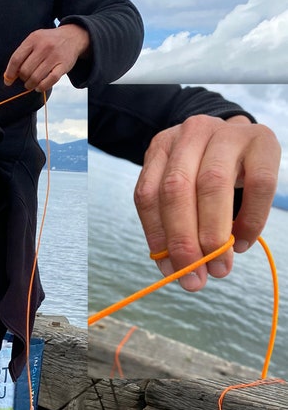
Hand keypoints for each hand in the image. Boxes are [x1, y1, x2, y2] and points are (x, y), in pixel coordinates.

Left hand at [3, 24, 89, 91]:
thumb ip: (22, 55)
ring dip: (30, 85)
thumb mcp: (34, 41)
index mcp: (33, 39)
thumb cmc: (48, 41)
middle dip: (22, 79)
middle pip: (25, 71)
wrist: (72, 37)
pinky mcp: (63, 65)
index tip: (8, 81)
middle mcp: (44, 46)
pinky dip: (41, 87)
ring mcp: (54, 56)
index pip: (16, 59)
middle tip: (25, 79)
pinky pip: (49, 81)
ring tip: (31, 84)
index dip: (10, 73)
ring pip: (36, 78)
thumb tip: (8, 77)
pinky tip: (39, 87)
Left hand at [133, 115, 280, 290]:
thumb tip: (175, 271)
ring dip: (214, 234)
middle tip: (195, 276)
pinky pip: (258, 185)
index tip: (171, 271)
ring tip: (219, 266)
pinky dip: (250, 220)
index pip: (148, 196)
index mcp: (161, 147)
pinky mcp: (262, 140)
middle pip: (176, 190)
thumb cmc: (206, 172)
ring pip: (212, 185)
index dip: (157, 237)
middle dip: (184, 240)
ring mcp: (226, 132)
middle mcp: (190, 134)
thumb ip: (173, 222)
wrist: (244, 140)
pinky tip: (243, 243)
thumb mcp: (183, 188)